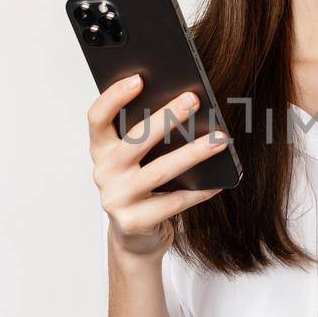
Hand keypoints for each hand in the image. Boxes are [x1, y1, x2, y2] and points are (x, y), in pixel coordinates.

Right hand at [86, 74, 231, 259]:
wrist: (136, 237)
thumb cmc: (142, 188)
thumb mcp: (138, 161)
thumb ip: (149, 137)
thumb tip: (187, 106)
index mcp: (101, 151)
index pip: (98, 118)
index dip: (114, 97)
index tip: (139, 78)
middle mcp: (103, 173)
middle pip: (134, 141)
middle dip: (166, 118)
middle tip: (193, 99)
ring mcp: (116, 199)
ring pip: (159, 171)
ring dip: (193, 153)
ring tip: (219, 138)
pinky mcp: (133, 222)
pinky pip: (174, 202)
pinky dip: (200, 190)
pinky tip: (220, 180)